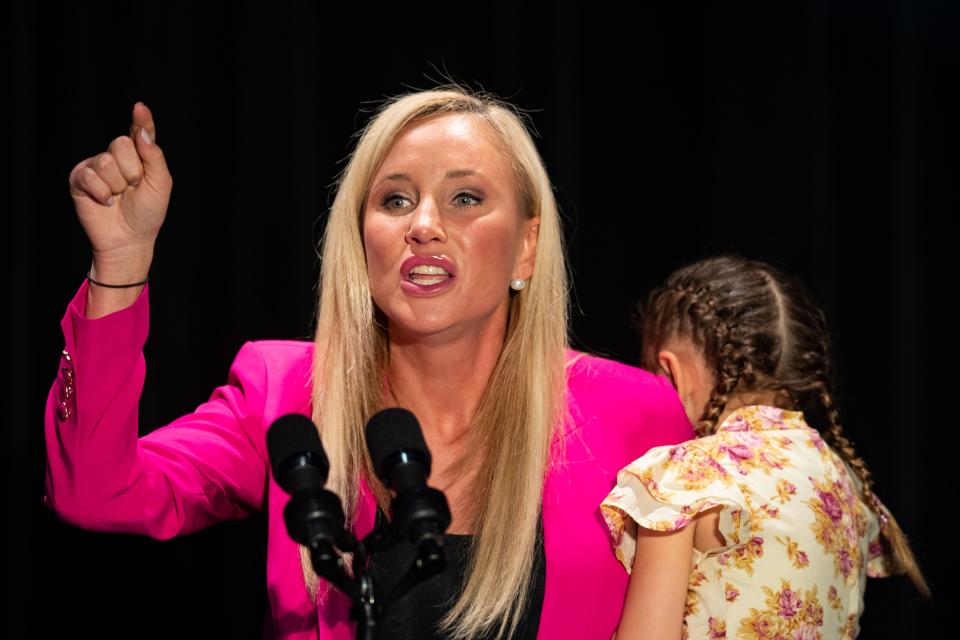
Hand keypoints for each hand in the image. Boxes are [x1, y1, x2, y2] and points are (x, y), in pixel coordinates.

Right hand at [68, 102, 171, 273]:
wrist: (128, 239)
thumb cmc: (147, 213)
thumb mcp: (160, 184)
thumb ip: (154, 157)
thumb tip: (140, 132)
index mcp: (139, 156)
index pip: (140, 132)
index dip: (141, 120)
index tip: (140, 108)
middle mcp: (116, 157)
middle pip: (121, 144)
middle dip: (132, 171)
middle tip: (133, 188)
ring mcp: (97, 166)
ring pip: (106, 161)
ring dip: (117, 185)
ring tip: (119, 196)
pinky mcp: (80, 178)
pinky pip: (90, 176)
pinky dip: (102, 193)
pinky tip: (106, 202)